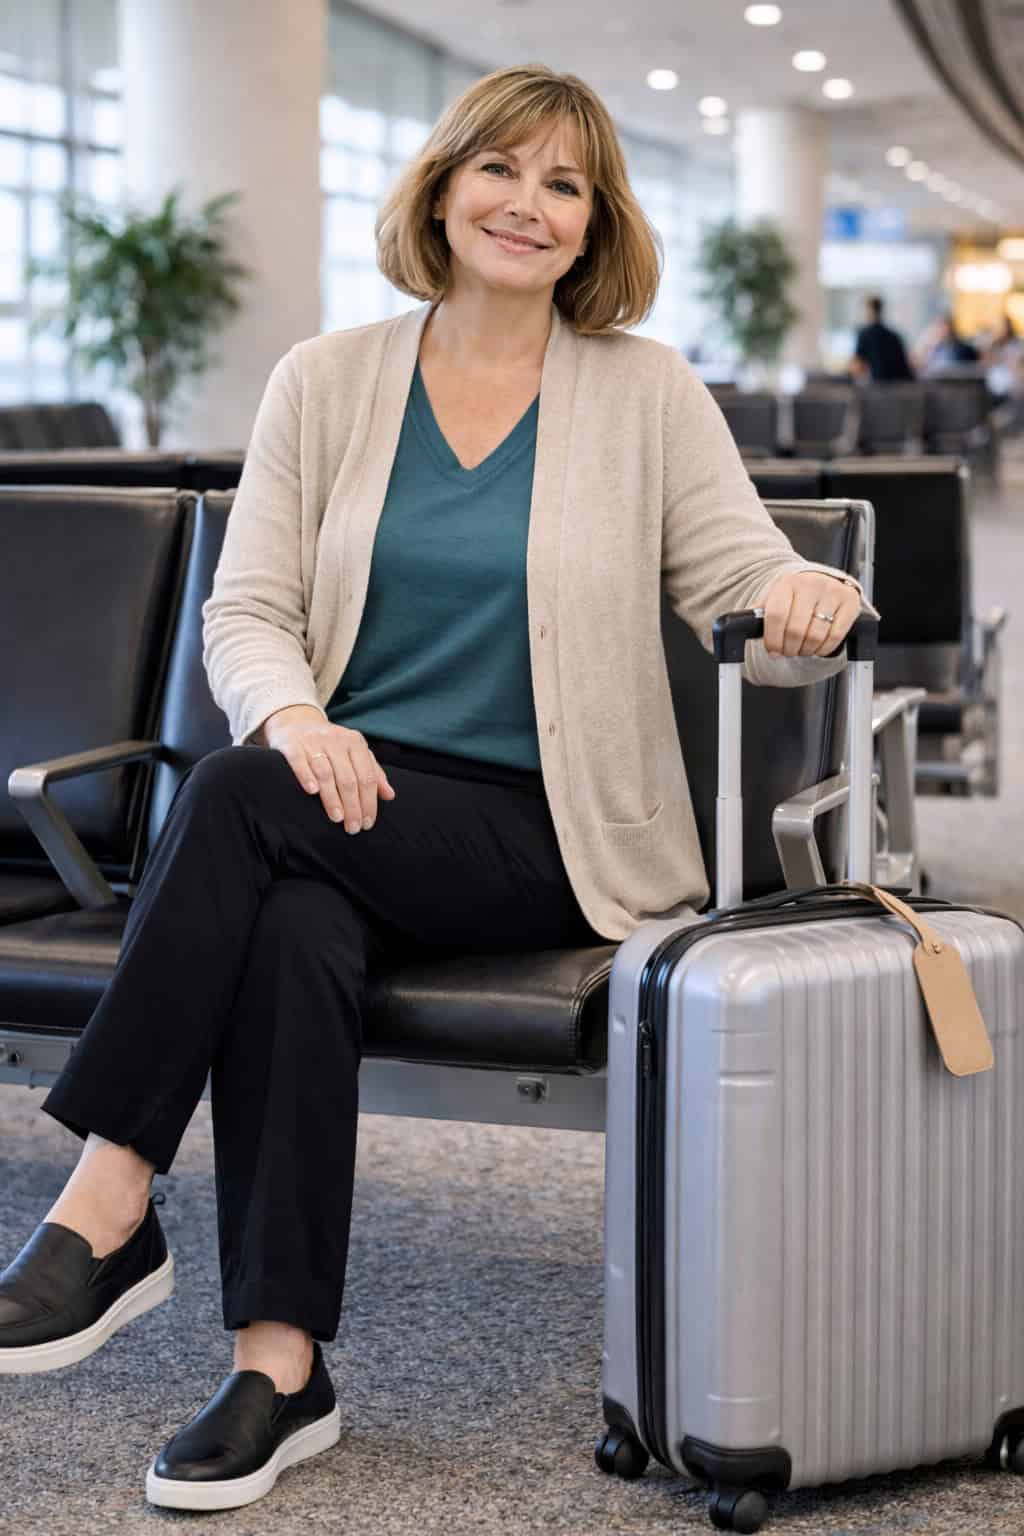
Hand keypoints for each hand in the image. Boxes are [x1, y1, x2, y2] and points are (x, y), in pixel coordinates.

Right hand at [264, 714, 395, 831]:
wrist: (295, 722)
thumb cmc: (330, 744)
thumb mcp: (354, 753)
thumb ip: (372, 772)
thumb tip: (390, 795)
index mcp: (354, 742)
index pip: (366, 776)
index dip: (369, 802)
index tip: (368, 823)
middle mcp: (335, 740)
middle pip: (348, 778)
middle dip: (352, 806)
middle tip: (353, 828)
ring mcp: (313, 741)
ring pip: (325, 772)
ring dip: (332, 798)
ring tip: (337, 818)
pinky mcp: (291, 744)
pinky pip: (299, 760)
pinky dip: (306, 775)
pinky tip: (312, 792)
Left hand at [761, 571, 861, 657]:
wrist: (823, 580)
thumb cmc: (795, 596)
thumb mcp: (775, 598)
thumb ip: (760, 614)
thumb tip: (741, 629)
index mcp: (787, 583)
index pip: (776, 616)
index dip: (773, 639)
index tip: (773, 650)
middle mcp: (810, 584)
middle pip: (796, 630)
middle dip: (789, 648)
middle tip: (788, 652)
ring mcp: (832, 592)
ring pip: (815, 636)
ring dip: (806, 650)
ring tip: (802, 649)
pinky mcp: (850, 602)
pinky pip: (835, 636)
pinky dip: (824, 649)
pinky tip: (818, 647)